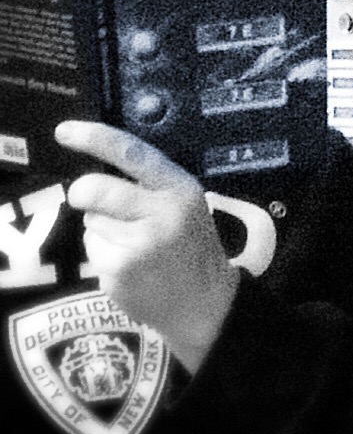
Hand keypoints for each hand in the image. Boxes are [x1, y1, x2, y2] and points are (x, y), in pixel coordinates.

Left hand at [55, 120, 239, 373]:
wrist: (205, 301)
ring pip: (91, 221)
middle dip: (84, 195)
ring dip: (102, 230)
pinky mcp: (121, 271)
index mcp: (180, 189)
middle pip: (95, 189)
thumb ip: (151, 185)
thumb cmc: (190, 246)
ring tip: (134, 245)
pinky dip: (104, 256)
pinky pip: (93, 251)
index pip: (132, 154)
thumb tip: (97, 167)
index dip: (96, 138)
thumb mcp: (186, 204)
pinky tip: (131, 266)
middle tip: (92, 202)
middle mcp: (162, 213)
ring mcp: (140, 244)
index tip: (65, 131)